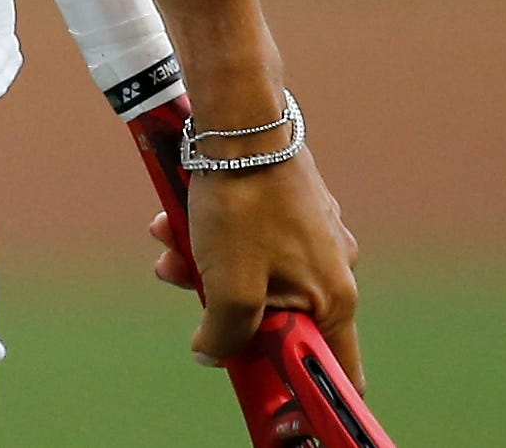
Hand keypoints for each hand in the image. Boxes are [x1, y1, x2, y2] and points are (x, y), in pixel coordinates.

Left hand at [159, 152, 362, 387]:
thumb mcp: (228, 287)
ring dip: (205, 265)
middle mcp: (335, 270)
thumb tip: (214, 355)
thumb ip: (225, 335)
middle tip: (184, 282)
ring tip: (168, 241)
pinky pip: (251, 239)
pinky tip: (175, 218)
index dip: (300, 385)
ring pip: (254, 274)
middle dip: (222, 307)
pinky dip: (213, 235)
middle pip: (277, 318)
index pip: (337, 369)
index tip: (257, 380)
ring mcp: (315, 236)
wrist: (239, 121)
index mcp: (334, 301)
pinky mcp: (292, 207)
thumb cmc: (243, 205)